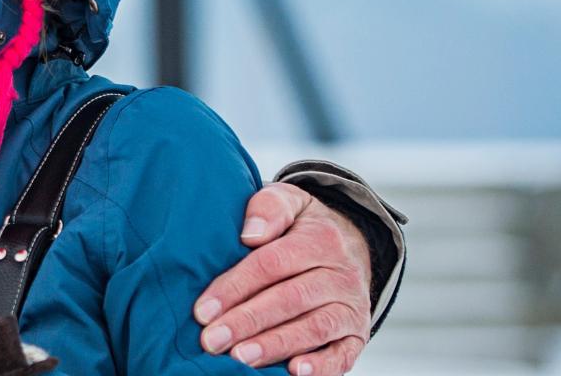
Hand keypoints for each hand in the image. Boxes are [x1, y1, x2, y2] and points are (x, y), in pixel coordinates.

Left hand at [194, 182, 371, 375]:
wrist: (351, 244)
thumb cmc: (301, 226)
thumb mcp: (288, 201)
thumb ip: (269, 208)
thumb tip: (249, 235)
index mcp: (319, 240)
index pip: (270, 265)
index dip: (235, 287)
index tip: (203, 310)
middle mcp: (340, 275)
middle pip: (289, 299)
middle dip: (247, 322)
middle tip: (212, 341)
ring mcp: (351, 307)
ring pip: (314, 328)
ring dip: (275, 346)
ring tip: (240, 359)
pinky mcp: (357, 334)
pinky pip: (344, 354)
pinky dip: (322, 367)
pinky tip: (294, 373)